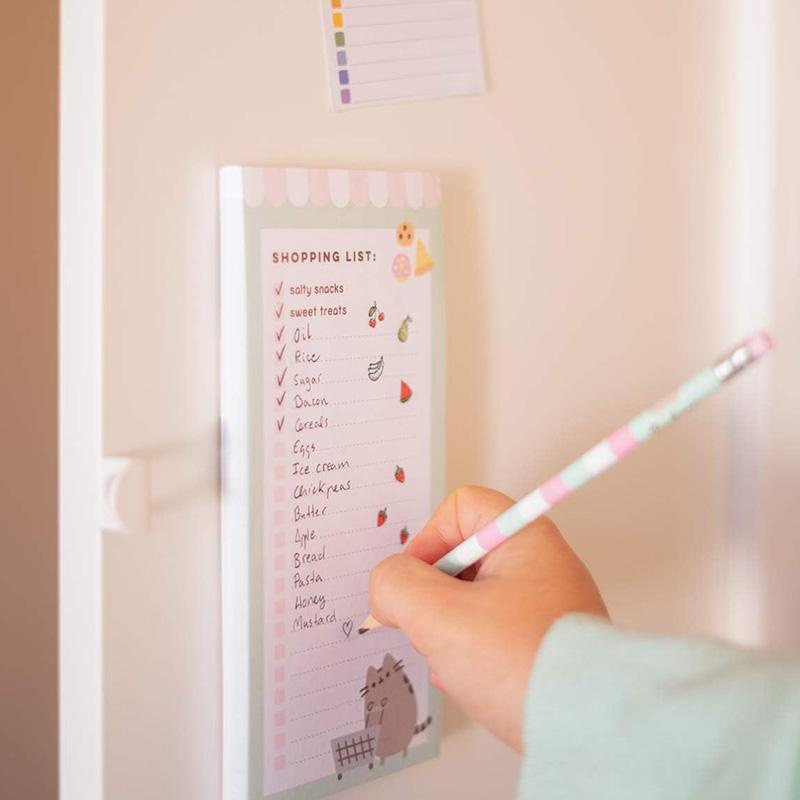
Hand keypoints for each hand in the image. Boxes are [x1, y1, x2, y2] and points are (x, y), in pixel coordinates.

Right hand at [368, 486, 608, 751]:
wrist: (586, 730)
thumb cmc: (524, 663)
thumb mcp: (439, 616)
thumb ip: (396, 586)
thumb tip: (385, 586)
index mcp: (524, 539)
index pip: (461, 507)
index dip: (428, 537)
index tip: (416, 580)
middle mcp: (540, 565)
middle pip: (461, 556)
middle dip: (432, 593)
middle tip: (432, 624)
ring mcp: (544, 605)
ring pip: (471, 598)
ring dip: (447, 628)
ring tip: (454, 659)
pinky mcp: (543, 641)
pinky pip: (491, 632)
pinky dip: (470, 651)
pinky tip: (468, 678)